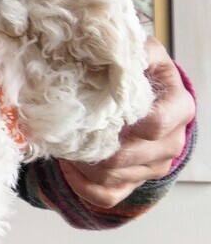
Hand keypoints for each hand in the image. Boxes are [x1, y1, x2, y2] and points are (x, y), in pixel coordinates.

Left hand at [59, 36, 194, 208]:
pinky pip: (105, 196)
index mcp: (178, 110)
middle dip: (93, 147)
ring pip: (112, 178)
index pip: (154, 124)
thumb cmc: (143, 77)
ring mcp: (152, 168)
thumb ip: (134, 51)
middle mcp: (170, 143)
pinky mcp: (134, 184)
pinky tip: (68, 167)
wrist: (150, 105)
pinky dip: (81, 185)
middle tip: (67, 132)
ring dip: (82, 164)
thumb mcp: (144, 56)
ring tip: (64, 145)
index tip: (98, 111)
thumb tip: (115, 46)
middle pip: (126, 157)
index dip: (124, 121)